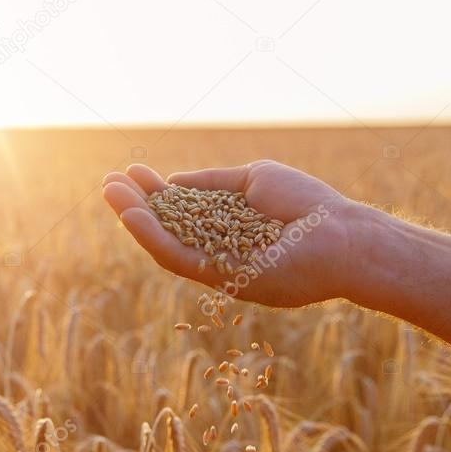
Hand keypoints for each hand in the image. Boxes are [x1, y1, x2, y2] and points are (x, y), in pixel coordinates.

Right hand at [102, 160, 372, 306]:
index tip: (132, 172)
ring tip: (109, 192)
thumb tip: (174, 181)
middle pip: (167, 230)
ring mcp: (219, 268)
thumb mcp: (253, 180)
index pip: (182, 213)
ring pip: (166, 246)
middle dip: (136, 206)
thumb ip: (213, 183)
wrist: (342, 237)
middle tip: (108, 181)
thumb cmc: (308, 205)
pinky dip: (154, 237)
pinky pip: (180, 259)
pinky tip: (133, 215)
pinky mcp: (223, 279)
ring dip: (135, 220)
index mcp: (227, 230)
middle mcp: (219, 252)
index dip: (154, 194)